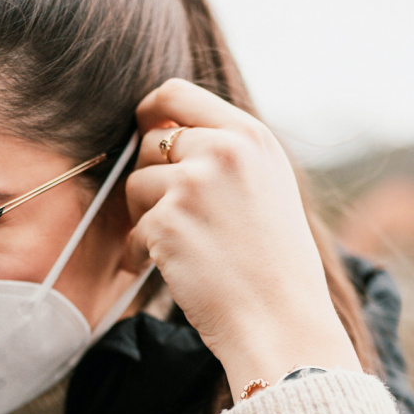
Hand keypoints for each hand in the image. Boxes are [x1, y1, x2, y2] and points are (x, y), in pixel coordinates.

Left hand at [124, 78, 362, 400]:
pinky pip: (131, 230)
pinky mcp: (165, 222)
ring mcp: (192, 185)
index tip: (143, 128)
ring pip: (136, 185)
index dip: (150, 111)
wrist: (281, 320)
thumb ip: (224, 152)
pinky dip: (140, 253)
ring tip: (178, 247)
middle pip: (150, 142)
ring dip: (144, 217)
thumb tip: (161, 130)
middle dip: (152, 179)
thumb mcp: (265, 185)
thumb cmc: (273, 263)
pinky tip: (168, 269)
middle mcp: (222, 151)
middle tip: (173, 216)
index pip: (177, 93)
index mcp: (250, 136)